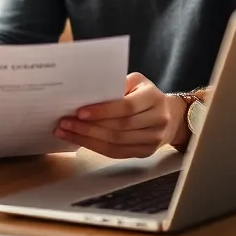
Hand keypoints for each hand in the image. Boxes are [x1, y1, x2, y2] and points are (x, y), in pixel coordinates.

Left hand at [54, 72, 187, 158]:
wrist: (170, 116)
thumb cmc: (145, 94)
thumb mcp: (136, 81)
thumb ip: (116, 85)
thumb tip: (87, 93)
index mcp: (153, 98)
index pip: (126, 107)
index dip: (102, 111)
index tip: (80, 112)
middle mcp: (157, 120)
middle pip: (119, 128)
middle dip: (88, 127)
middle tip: (65, 123)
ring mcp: (153, 139)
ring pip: (116, 143)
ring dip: (87, 139)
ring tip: (66, 132)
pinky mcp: (145, 152)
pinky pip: (117, 153)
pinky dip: (95, 148)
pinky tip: (80, 141)